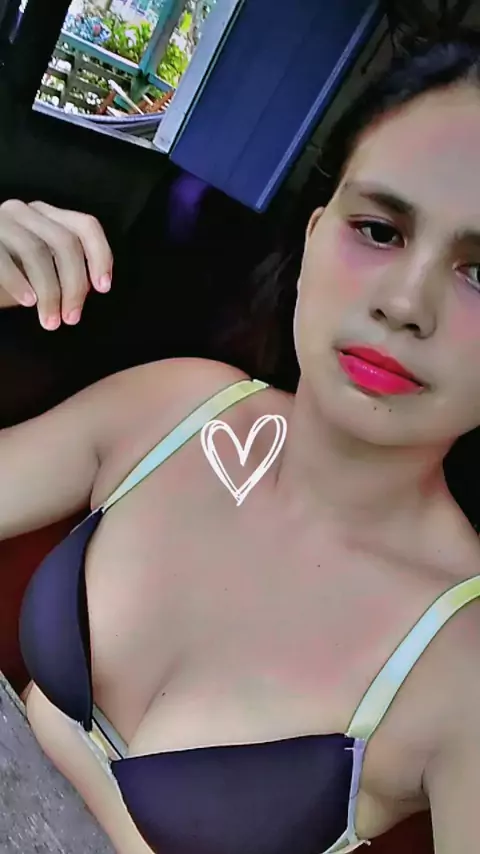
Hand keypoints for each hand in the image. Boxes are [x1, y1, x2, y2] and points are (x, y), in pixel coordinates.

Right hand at [0, 200, 112, 329]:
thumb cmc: (6, 278)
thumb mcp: (41, 273)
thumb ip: (65, 271)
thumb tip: (92, 285)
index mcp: (47, 216)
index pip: (86, 226)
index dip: (100, 256)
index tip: (103, 288)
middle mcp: (25, 211)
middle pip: (65, 242)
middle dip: (74, 285)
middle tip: (71, 318)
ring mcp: (1, 220)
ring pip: (37, 251)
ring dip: (49, 292)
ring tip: (51, 321)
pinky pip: (3, 258)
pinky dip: (18, 282)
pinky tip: (27, 301)